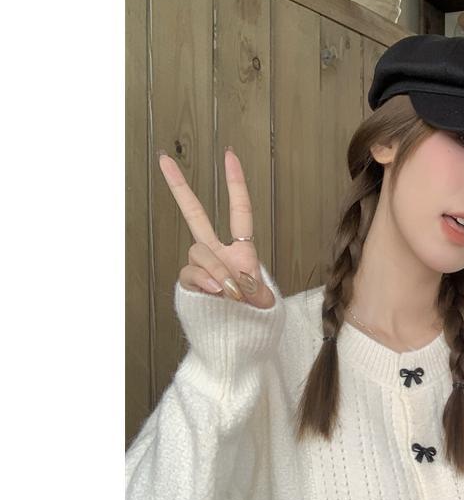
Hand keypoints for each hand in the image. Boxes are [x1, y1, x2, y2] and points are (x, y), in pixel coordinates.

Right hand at [158, 149, 274, 309]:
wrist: (238, 344)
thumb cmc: (254, 320)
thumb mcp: (264, 302)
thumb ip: (252, 286)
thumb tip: (231, 279)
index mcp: (241, 250)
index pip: (239, 211)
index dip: (235, 184)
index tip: (229, 155)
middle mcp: (217, 253)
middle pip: (195, 215)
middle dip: (179, 187)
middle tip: (164, 158)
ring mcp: (201, 268)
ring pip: (199, 252)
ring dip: (218, 270)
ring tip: (232, 292)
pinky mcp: (189, 284)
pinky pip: (191, 273)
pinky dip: (204, 280)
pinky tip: (215, 292)